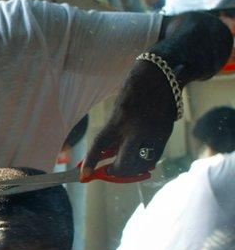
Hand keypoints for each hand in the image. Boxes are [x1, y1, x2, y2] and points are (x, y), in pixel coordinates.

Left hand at [82, 60, 176, 178]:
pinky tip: (141, 163)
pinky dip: (147, 162)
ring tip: (124, 168)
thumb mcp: (119, 110)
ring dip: (132, 170)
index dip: (90, 162)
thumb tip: (107, 155)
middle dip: (115, 172)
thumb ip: (114, 132)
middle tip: (108, 172)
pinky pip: (155, 155)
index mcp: (118, 119)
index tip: (83, 175)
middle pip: (124, 162)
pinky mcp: (166, 133)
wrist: (161, 75)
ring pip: (142, 163)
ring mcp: (153, 133)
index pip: (100, 145)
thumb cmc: (134, 92)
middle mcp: (136, 129)